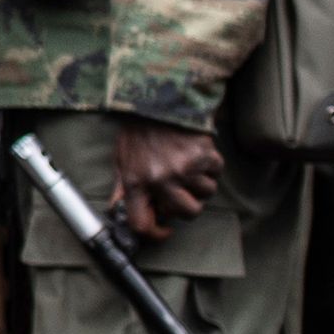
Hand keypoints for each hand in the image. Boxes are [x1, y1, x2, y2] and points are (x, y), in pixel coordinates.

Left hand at [112, 115, 223, 240]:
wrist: (158, 99)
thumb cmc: (139, 131)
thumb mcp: (122, 159)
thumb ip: (123, 187)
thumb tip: (117, 211)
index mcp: (136, 182)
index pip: (142, 224)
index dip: (155, 234)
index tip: (164, 229)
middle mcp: (161, 179)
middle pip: (187, 214)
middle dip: (186, 206)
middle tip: (180, 191)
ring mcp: (185, 168)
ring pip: (206, 195)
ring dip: (200, 184)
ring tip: (187, 167)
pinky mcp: (204, 155)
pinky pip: (216, 174)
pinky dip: (210, 167)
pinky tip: (197, 155)